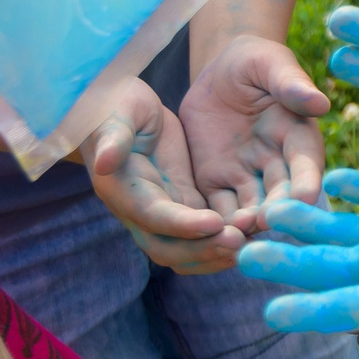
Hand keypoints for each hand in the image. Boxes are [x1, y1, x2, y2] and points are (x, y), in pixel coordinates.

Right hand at [82, 77, 244, 272]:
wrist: (122, 105)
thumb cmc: (115, 105)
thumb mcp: (116, 115)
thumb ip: (113, 139)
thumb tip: (104, 163)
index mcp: (123, 191)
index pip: (154, 217)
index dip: (183, 225)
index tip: (215, 223)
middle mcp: (141, 211)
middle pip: (170, 248)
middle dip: (205, 250)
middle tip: (241, 241)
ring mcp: (164, 210)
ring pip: (189, 249)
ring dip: (217, 253)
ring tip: (253, 242)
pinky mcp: (184, 202)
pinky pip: (204, 232)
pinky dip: (224, 238)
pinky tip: (254, 233)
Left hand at [176, 34, 329, 231]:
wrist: (219, 72)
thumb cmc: (254, 62)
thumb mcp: (270, 64)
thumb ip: (290, 84)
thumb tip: (320, 102)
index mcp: (297, 134)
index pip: (305, 161)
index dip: (307, 179)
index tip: (306, 197)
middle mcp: (277, 162)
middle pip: (280, 192)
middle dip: (276, 209)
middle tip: (267, 224)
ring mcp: (246, 176)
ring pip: (250, 206)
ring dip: (247, 223)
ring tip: (238, 233)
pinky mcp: (216, 182)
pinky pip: (217, 206)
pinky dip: (216, 222)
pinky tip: (210, 234)